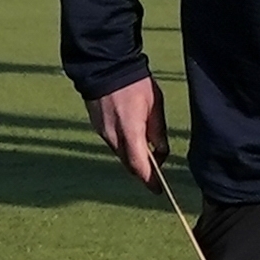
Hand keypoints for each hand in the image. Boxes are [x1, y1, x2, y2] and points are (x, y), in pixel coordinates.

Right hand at [91, 74, 162, 189]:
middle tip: (156, 179)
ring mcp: (102, 132)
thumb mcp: (155, 106)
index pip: (139, 164)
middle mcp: (112, 136)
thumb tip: (161, 152)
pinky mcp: (98, 127)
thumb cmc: (136, 85)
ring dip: (134, 159)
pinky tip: (135, 144)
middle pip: (128, 163)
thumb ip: (157, 131)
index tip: (157, 190)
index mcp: (130, 130)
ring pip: (120, 154)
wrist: (106, 69)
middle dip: (142, 172)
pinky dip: (125, 148)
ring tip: (150, 159)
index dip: (148, 179)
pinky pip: (114, 143)